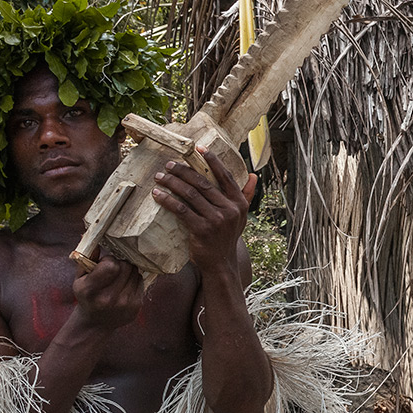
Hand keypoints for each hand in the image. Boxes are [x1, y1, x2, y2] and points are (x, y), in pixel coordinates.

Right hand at [72, 254, 144, 330]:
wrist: (95, 323)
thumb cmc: (86, 296)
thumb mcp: (80, 278)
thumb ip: (87, 258)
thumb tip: (97, 240)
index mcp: (90, 291)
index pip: (111, 265)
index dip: (109, 260)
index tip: (104, 264)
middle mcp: (108, 299)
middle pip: (126, 266)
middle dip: (120, 263)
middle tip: (113, 269)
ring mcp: (124, 304)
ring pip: (135, 272)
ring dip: (128, 271)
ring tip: (118, 277)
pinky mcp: (136, 306)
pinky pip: (140, 281)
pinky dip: (133, 280)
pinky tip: (124, 286)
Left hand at [151, 149, 259, 275]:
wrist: (221, 264)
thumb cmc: (227, 237)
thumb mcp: (241, 217)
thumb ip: (246, 195)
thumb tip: (254, 175)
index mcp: (239, 203)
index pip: (225, 176)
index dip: (212, 160)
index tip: (199, 148)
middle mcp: (230, 210)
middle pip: (203, 183)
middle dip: (183, 171)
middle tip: (169, 165)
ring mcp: (216, 220)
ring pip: (190, 194)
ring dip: (172, 183)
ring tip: (160, 177)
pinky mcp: (201, 230)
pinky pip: (181, 210)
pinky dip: (168, 200)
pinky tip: (158, 194)